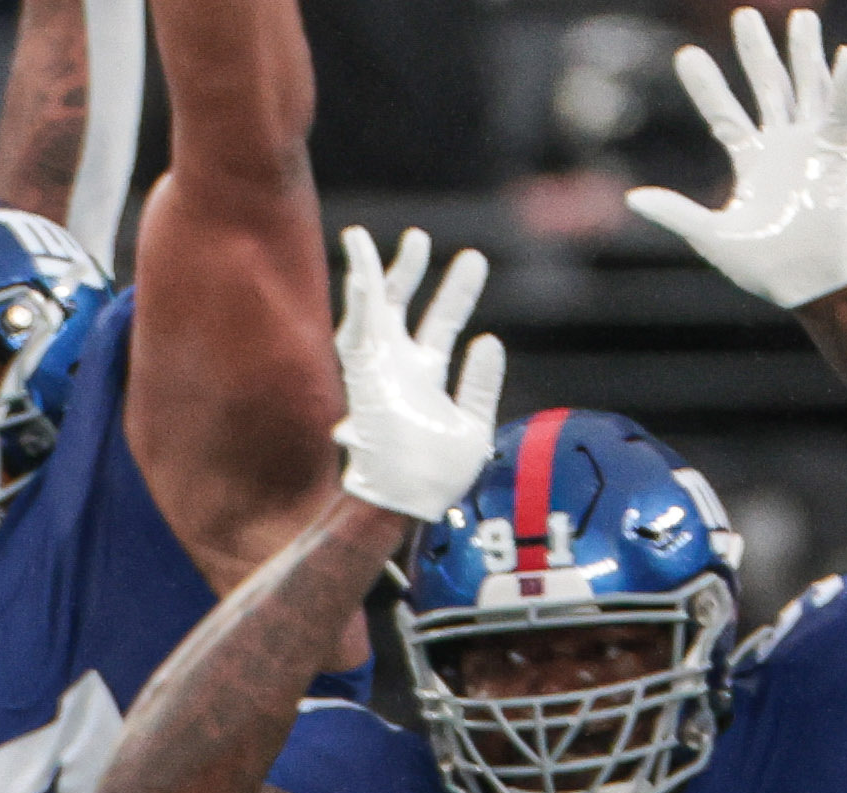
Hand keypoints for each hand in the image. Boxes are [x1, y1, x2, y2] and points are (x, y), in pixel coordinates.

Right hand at [332, 227, 506, 525]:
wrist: (410, 502)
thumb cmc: (438, 477)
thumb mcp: (475, 424)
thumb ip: (480, 384)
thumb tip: (489, 338)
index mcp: (423, 378)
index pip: (440, 325)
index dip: (456, 292)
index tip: (473, 259)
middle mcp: (396, 370)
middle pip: (399, 309)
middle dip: (409, 272)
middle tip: (421, 236)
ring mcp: (377, 372)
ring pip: (370, 312)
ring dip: (373, 273)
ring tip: (366, 236)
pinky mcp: (363, 377)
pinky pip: (356, 331)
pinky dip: (357, 298)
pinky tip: (359, 266)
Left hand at [625, 7, 846, 309]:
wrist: (802, 283)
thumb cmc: (760, 266)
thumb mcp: (709, 235)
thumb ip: (675, 213)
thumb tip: (630, 198)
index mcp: (750, 161)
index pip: (723, 114)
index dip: (706, 86)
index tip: (685, 55)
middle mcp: (781, 145)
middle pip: (767, 88)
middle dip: (756, 52)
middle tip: (744, 15)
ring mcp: (811, 146)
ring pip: (806, 89)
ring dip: (804, 54)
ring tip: (802, 17)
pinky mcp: (838, 154)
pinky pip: (842, 112)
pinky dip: (844, 84)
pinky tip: (846, 53)